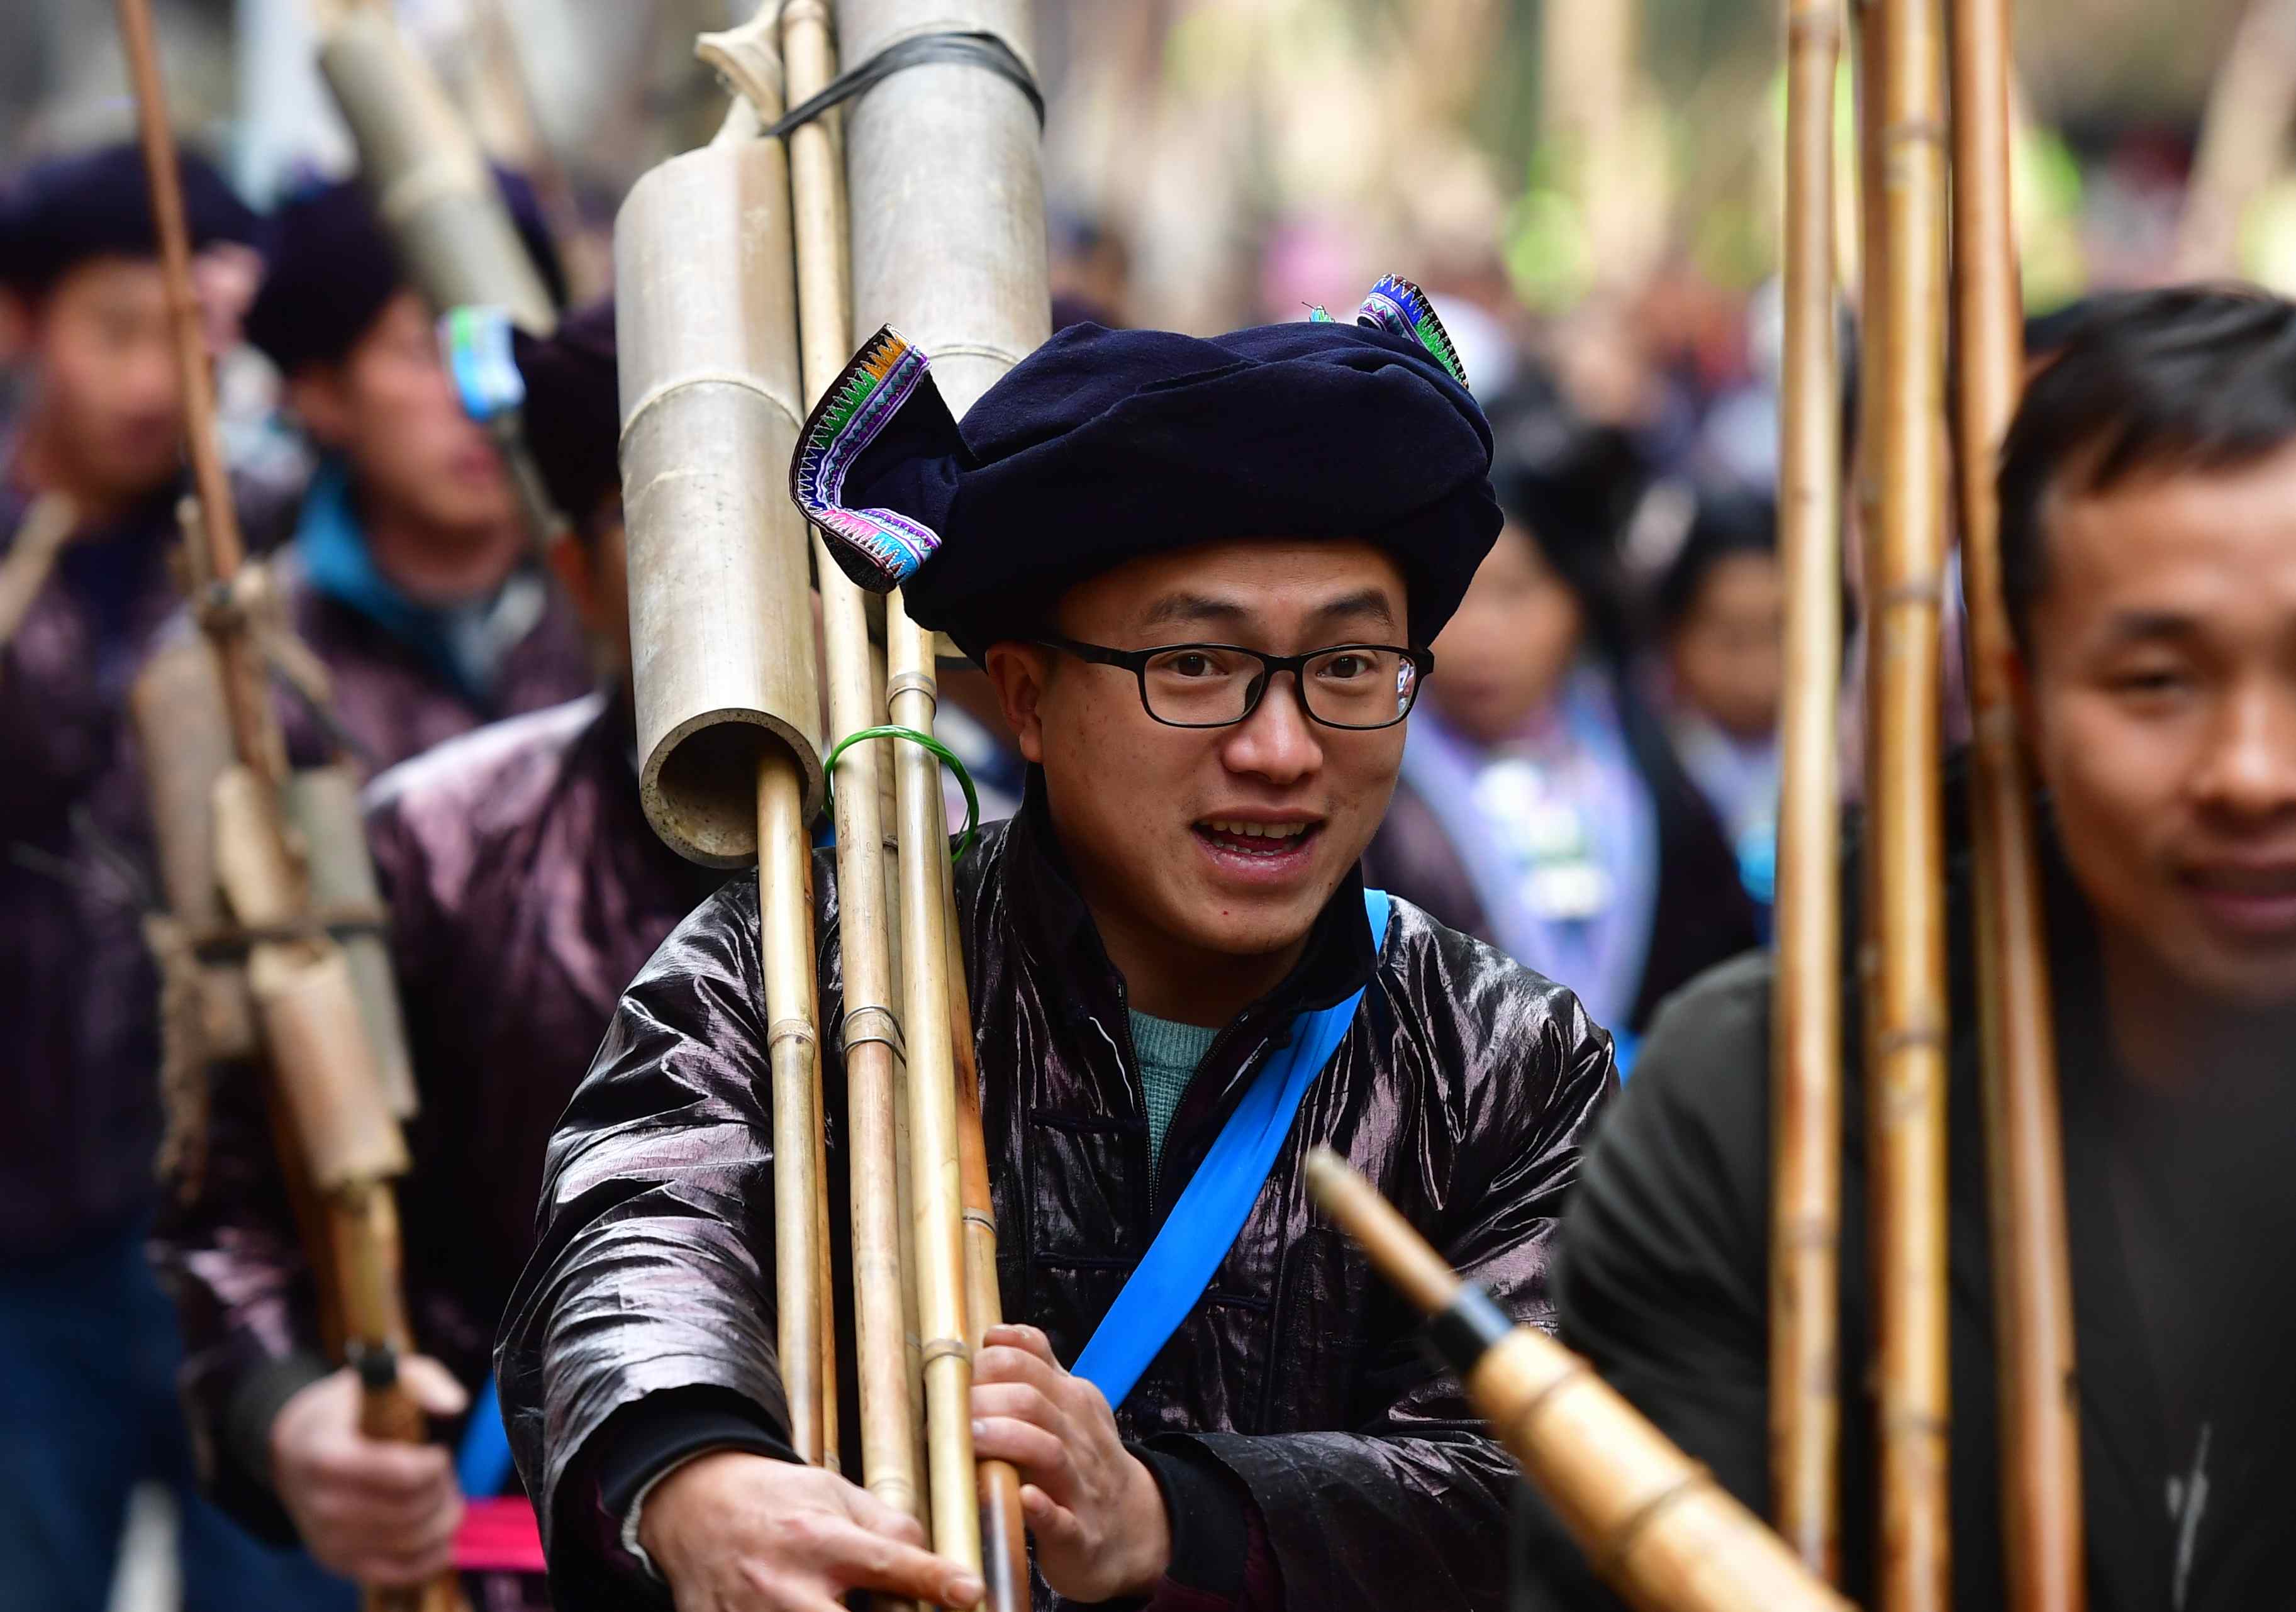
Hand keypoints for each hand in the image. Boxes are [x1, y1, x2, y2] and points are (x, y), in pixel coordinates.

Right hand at [268, 1356, 467, 1585]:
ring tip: (443, 1496)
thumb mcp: (380, 1378)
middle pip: (409, 1512)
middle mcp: (321, 1505)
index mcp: (327, 1456)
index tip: (439, 1452)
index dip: (434, 1465)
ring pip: (409, 1542)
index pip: (400, 1475)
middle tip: (444, 1474)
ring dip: (442, 1519)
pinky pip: (396, 1572)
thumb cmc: (348, 1409)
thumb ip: (422, 1382)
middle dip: (442, 1490)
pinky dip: (430, 1558)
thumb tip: (455, 1406)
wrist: (295, 1448)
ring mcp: (327, 1539)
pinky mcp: (339, 1562)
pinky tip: (443, 1537)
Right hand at [639, 1450, 983, 1611]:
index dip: (931, 1579)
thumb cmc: (775, 1499)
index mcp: (818, 1539)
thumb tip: (942, 1565)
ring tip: (845, 1604)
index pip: (886, 1561)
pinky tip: (810, 1609)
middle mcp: (785, 1585)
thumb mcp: (834, 1493)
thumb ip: (887, 1526)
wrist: (692, 1506)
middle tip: (901, 1610)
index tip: (968, 1592)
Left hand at [969, 1323, 1169, 1600]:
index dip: (986, 1362)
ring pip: (1047, 1451)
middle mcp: (1079, 1437)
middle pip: (1031, 1401)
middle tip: (946, 1414)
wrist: (1134, 1527)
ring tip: (970, 1439)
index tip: (954, 1376)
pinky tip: (1023, 1497)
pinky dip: (1041, 1509)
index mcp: (1074, 1400)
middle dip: (984, 1400)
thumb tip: (996, 1332)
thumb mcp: (1071, 1406)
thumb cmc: (1085, 1460)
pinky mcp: (1078, 1535)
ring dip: (1005, 1440)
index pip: (1029, 1362)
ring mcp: (1081, 1486)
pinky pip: (1061, 1521)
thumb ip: (1038, 1368)